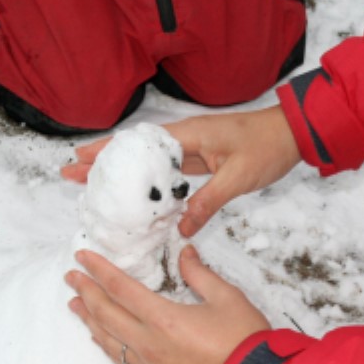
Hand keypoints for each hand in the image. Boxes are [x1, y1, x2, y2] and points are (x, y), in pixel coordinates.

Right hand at [61, 105, 301, 237]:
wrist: (292, 134)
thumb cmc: (266, 148)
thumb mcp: (238, 177)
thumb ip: (208, 201)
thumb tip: (181, 229)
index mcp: (187, 135)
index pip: (138, 144)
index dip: (107, 152)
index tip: (79, 160)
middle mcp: (184, 138)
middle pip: (135, 151)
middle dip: (103, 161)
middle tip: (70, 173)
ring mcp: (193, 148)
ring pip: (150, 161)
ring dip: (124, 172)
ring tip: (94, 183)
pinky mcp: (203, 158)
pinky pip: (170, 170)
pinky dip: (151, 180)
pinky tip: (142, 194)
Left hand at [65, 245, 270, 363]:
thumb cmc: (243, 340)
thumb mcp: (226, 297)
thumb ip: (200, 274)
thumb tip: (185, 253)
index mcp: (162, 318)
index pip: (121, 288)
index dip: (99, 270)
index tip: (82, 256)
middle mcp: (148, 342)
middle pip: (106, 313)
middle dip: (86, 292)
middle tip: (71, 277)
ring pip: (108, 340)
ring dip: (89, 319)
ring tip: (75, 305)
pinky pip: (122, 362)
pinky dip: (106, 346)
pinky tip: (101, 339)